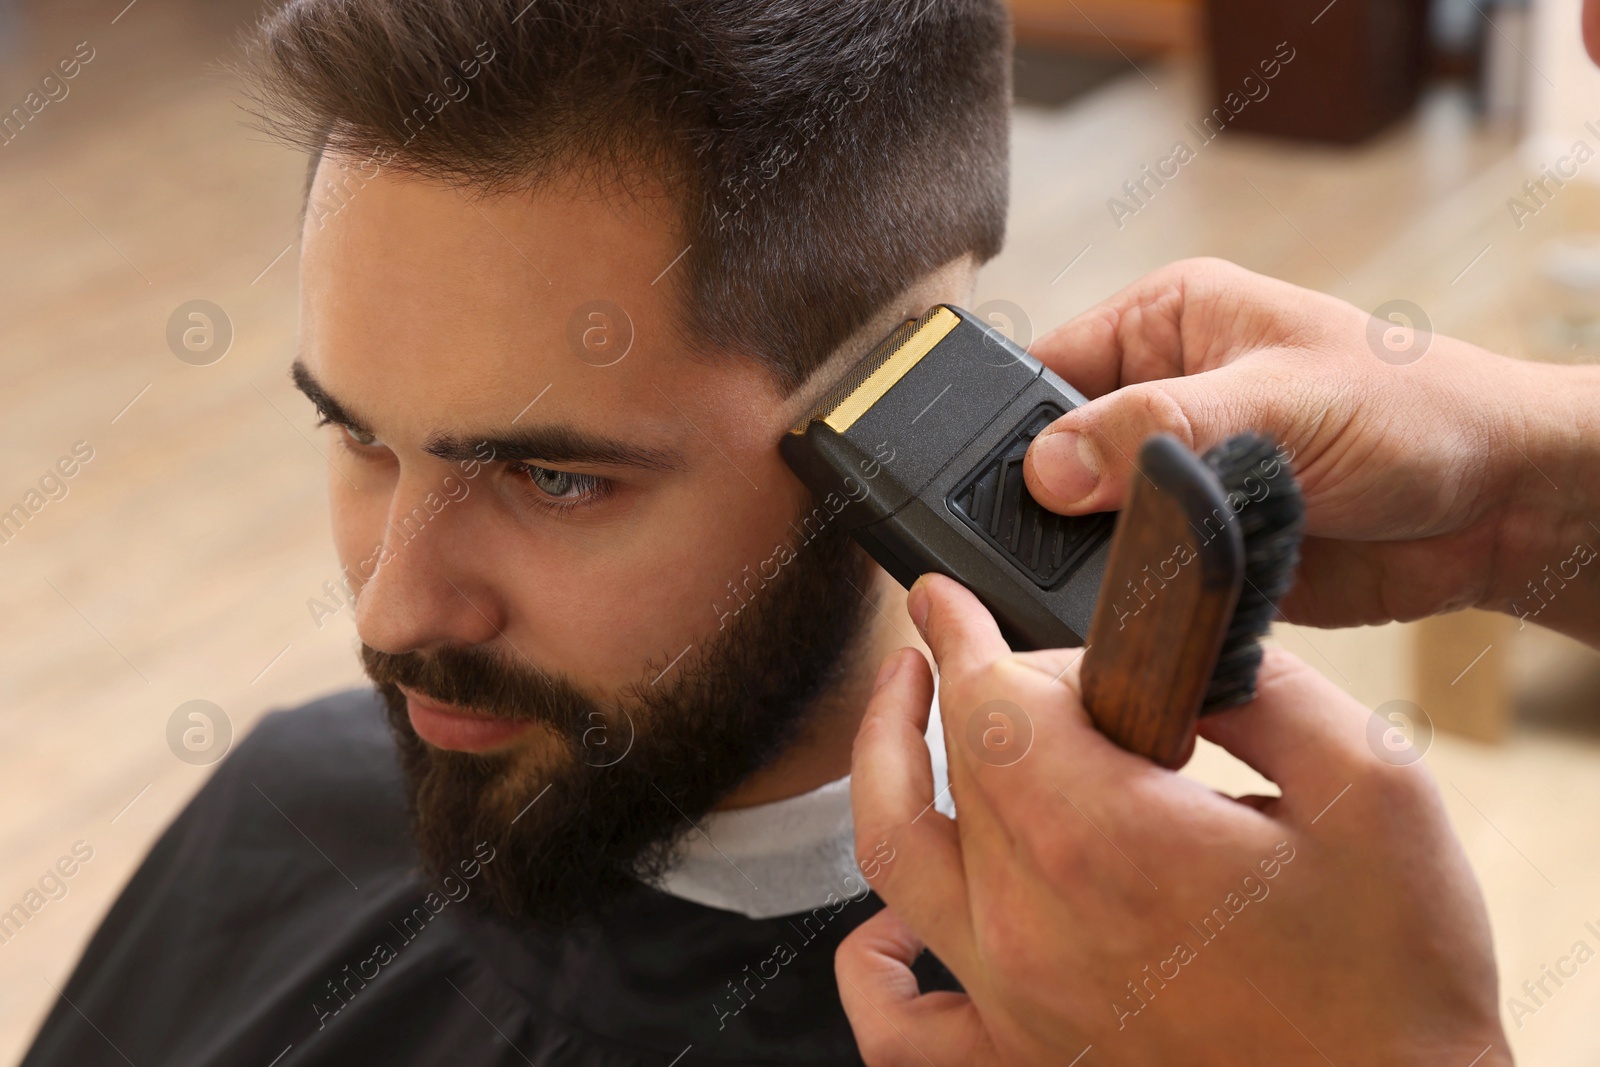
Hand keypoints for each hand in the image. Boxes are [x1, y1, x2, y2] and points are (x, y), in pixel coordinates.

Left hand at [835, 573, 1508, 1066]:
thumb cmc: (1397, 977)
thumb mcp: (1370, 785)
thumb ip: (1257, 687)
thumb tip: (1176, 648)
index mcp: (1110, 839)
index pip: (987, 700)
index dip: (958, 632)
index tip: (942, 597)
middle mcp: (1033, 924)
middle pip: (955, 766)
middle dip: (966, 685)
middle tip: (987, 647)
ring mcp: (1015, 1000)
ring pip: (894, 861)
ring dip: (883, 768)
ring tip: (901, 713)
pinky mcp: (1023, 1060)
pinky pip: (900, 1023)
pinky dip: (873, 961)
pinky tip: (889, 924)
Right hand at [1021, 258, 1599, 642]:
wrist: (1501, 510)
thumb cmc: (1418, 413)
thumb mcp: (1281, 401)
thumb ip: (1162, 427)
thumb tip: (1051, 467)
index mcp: (1164, 326)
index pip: (1045, 370)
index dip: (1013, 428)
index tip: (999, 487)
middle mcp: (1157, 400)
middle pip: (1052, 457)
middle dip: (1049, 505)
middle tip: (1062, 540)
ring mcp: (1174, 482)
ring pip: (1086, 528)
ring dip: (1093, 559)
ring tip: (1113, 575)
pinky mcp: (1196, 550)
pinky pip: (1132, 579)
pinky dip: (1130, 600)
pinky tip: (1138, 608)